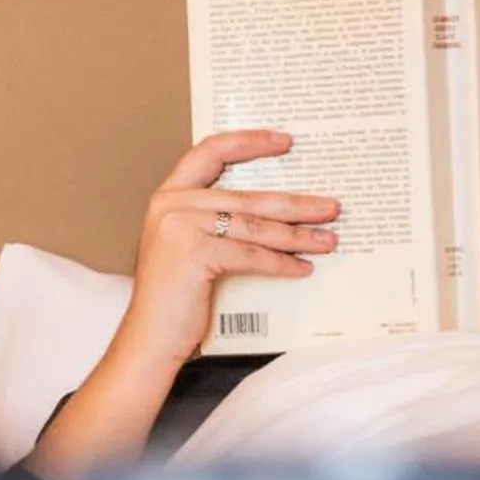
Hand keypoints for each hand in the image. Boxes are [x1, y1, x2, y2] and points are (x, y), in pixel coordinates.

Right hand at [21, 130, 339, 479]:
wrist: (149, 338)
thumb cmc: (172, 298)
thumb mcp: (187, 246)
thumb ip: (214, 220)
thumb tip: (273, 211)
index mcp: (168, 196)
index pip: (209, 152)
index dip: (249, 143)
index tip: (285, 140)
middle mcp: (170, 204)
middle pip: (245, 195)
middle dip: (294, 202)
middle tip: (330, 206)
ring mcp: (179, 227)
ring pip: (254, 225)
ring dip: (297, 233)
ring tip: (329, 238)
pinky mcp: (194, 254)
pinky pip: (250, 254)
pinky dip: (281, 262)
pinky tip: (302, 267)